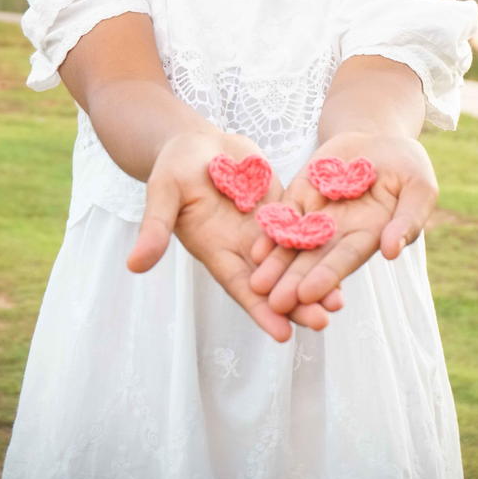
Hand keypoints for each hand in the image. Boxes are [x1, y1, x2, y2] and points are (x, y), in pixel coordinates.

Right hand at [126, 131, 342, 342]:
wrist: (194, 142)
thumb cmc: (172, 167)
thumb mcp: (162, 193)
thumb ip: (154, 229)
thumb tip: (133, 266)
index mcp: (215, 248)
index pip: (241, 287)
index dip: (261, 311)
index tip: (283, 336)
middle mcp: (241, 245)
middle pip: (272, 281)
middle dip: (296, 303)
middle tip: (323, 322)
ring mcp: (262, 227)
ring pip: (291, 260)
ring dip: (313, 279)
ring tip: (339, 303)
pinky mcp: (278, 206)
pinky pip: (302, 227)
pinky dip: (320, 244)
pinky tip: (344, 254)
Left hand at [248, 130, 438, 314]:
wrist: (378, 137)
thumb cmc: (407, 164)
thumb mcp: (419, 187)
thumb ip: (408, 219)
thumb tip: (391, 251)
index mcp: (370, 234)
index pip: (346, 258)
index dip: (327, 276)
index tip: (308, 294)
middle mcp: (340, 232)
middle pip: (314, 260)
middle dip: (294, 282)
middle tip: (275, 304)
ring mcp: (318, 216)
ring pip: (293, 245)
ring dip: (276, 266)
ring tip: (257, 286)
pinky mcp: (301, 197)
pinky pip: (283, 217)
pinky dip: (269, 234)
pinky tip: (255, 251)